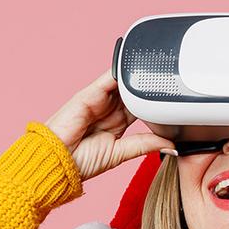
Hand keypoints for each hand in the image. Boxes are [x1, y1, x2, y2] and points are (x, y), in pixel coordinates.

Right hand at [45, 68, 175, 181]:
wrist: (56, 163)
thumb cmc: (79, 162)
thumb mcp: (120, 154)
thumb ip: (144, 145)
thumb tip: (169, 145)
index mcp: (115, 123)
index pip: (140, 106)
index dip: (154, 100)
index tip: (172, 95)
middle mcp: (107, 109)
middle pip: (133, 91)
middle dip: (148, 85)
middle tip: (170, 75)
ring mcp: (98, 100)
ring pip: (123, 82)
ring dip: (137, 75)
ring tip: (158, 65)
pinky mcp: (88, 94)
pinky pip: (108, 78)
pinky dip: (122, 70)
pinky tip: (135, 65)